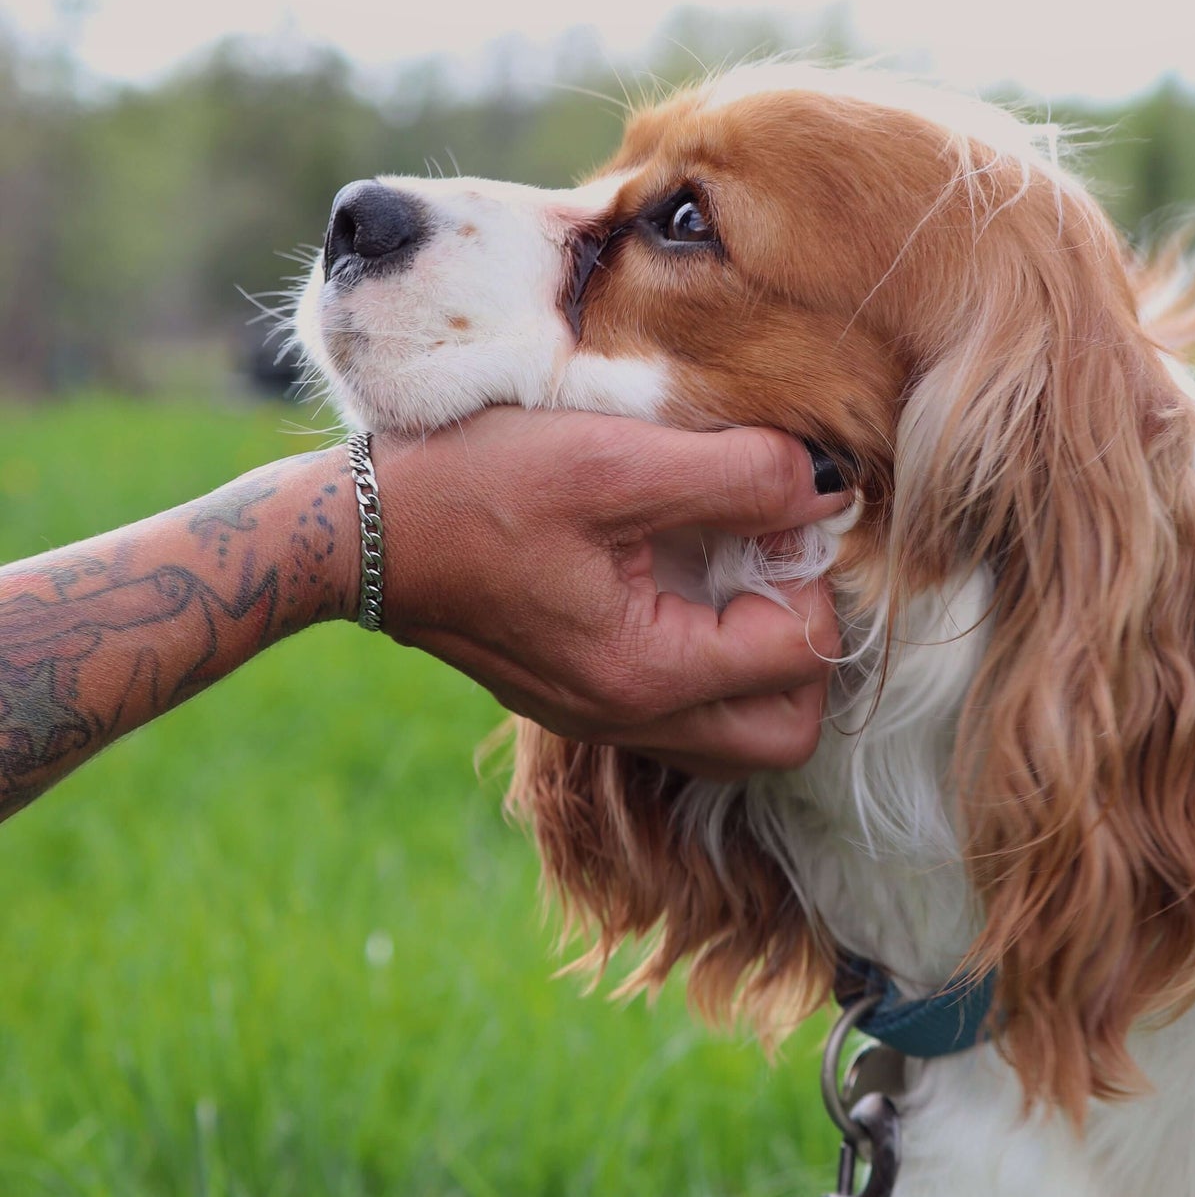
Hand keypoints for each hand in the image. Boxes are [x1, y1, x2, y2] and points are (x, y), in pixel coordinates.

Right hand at [370, 409, 846, 777]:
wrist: (363, 532)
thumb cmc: (477, 486)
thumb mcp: (614, 461)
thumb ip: (738, 476)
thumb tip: (829, 485)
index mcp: (650, 674)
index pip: (802, 656)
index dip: (810, 574)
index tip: (768, 509)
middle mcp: (633, 720)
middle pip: (787, 731)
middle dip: (803, 644)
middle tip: (768, 560)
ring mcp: (605, 719)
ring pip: (740, 734)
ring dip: (762, 662)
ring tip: (728, 573)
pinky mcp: (583, 699)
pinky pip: (685, 713)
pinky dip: (710, 662)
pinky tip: (679, 586)